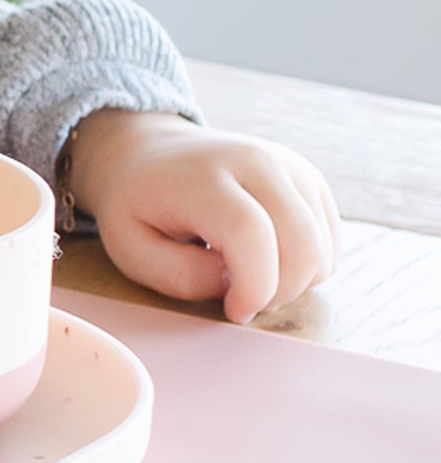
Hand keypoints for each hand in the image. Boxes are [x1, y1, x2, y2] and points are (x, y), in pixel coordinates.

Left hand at [65, 109, 340, 324]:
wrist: (151, 153)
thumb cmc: (137, 206)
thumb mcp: (131, 249)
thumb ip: (180, 276)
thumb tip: (237, 285)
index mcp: (204, 177)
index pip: (250, 233)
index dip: (253, 286)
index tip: (234, 310)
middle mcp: (257, 162)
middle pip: (303, 246)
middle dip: (277, 293)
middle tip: (239, 299)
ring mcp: (291, 167)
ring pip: (322, 250)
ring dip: (292, 282)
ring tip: (244, 272)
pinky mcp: (311, 180)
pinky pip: (330, 243)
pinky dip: (305, 266)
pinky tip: (265, 255)